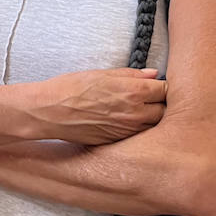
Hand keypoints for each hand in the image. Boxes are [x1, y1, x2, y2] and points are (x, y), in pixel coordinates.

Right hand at [30, 68, 167, 145]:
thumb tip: (153, 74)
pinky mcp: (119, 141)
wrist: (50, 112)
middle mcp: (135, 113)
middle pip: (165, 111)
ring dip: (151, 119)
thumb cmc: (71, 88)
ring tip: (136, 110)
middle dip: (160, 104)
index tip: (155, 86)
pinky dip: (137, 129)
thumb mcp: (101, 74)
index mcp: (133, 91)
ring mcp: (128, 130)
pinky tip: (124, 121)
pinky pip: (138, 135)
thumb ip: (131, 75)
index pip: (165, 90)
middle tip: (149, 99)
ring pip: (154, 126)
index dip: (161, 87)